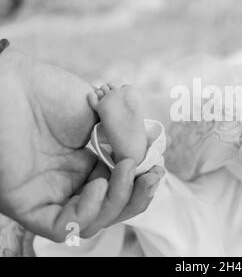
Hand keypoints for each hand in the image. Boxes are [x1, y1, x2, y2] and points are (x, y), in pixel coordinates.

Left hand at [0, 49, 163, 240]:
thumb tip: (146, 163)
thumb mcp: (105, 115)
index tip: (158, 165)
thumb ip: (127, 141)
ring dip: (118, 201)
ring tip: (126, 171)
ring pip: (92, 221)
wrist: (14, 84)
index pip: (120, 186)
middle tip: (152, 176)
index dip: (142, 182)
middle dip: (137, 196)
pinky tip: (98, 185)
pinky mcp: (27, 204)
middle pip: (110, 208)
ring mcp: (49, 193)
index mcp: (86, 161)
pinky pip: (62, 226)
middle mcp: (69, 181)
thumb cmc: (53, 91)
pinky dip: (88, 212)